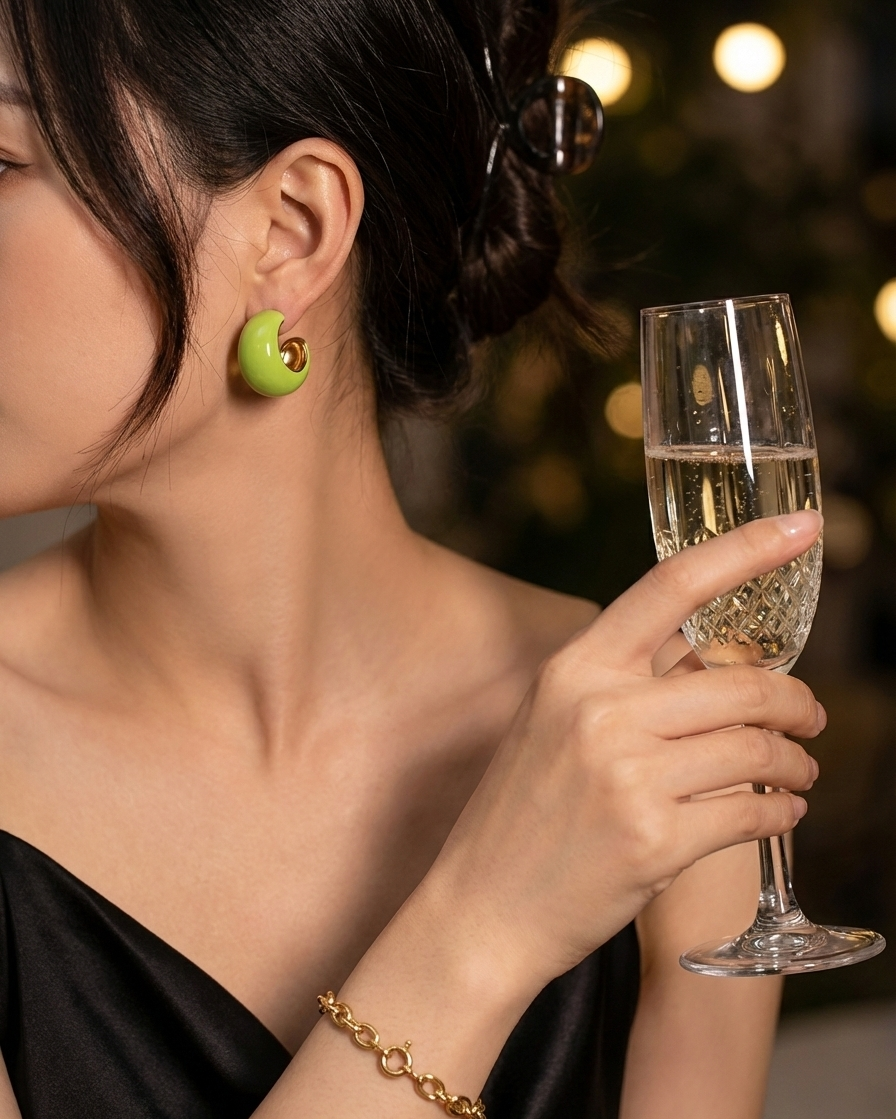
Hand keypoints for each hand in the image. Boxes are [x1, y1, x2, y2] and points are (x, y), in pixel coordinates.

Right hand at [427, 511, 823, 992]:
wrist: (483, 906)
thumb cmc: (522, 812)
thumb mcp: (552, 721)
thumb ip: (622, 681)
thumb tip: (713, 654)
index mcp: (574, 669)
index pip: (671, 586)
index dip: (746, 549)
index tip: (802, 529)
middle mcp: (601, 712)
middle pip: (743, 682)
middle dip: (798, 699)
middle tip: (811, 714)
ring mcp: (628, 778)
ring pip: (757, 748)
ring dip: (796, 759)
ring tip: (800, 767)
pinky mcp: (655, 842)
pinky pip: (753, 811)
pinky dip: (784, 811)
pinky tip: (783, 810)